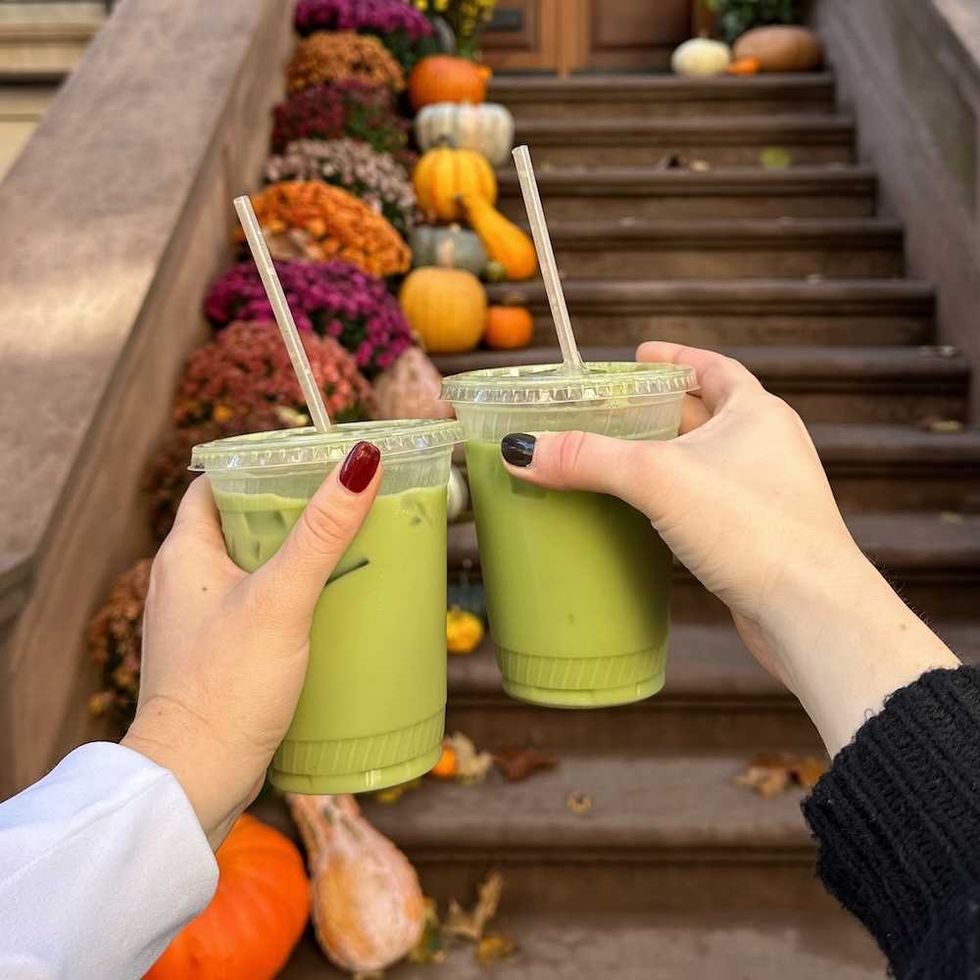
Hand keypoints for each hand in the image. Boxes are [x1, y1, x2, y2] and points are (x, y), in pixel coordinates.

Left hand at [121, 443, 380, 846]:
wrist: (193, 782)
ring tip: (346, 556)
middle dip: (288, 514)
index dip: (257, 468)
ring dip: (292, 561)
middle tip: (342, 509)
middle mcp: (183, 584)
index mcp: (183, 555)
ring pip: (250, 572)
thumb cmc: (225, 688)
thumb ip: (321, 532)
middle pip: (239, 526)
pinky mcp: (217, 660)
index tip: (308, 465)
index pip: (215, 486)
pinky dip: (288, 603)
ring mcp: (198, 625)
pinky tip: (326, 615)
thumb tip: (360, 464)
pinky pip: (255, 612)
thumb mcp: (282, 599)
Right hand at [502, 343, 957, 754]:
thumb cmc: (755, 529)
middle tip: (613, 409)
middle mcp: (766, 448)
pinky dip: (673, 501)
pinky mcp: (755, 539)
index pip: (712, 369)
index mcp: (756, 414)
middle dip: (660, 410)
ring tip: (618, 458)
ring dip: (665, 458)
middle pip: (705, 414)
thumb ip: (588, 458)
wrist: (811, 611)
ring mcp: (764, 495)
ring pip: (704, 463)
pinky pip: (705, 505)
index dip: (675, 359)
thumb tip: (523, 451)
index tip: (641, 354)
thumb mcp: (658, 478)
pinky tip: (644, 515)